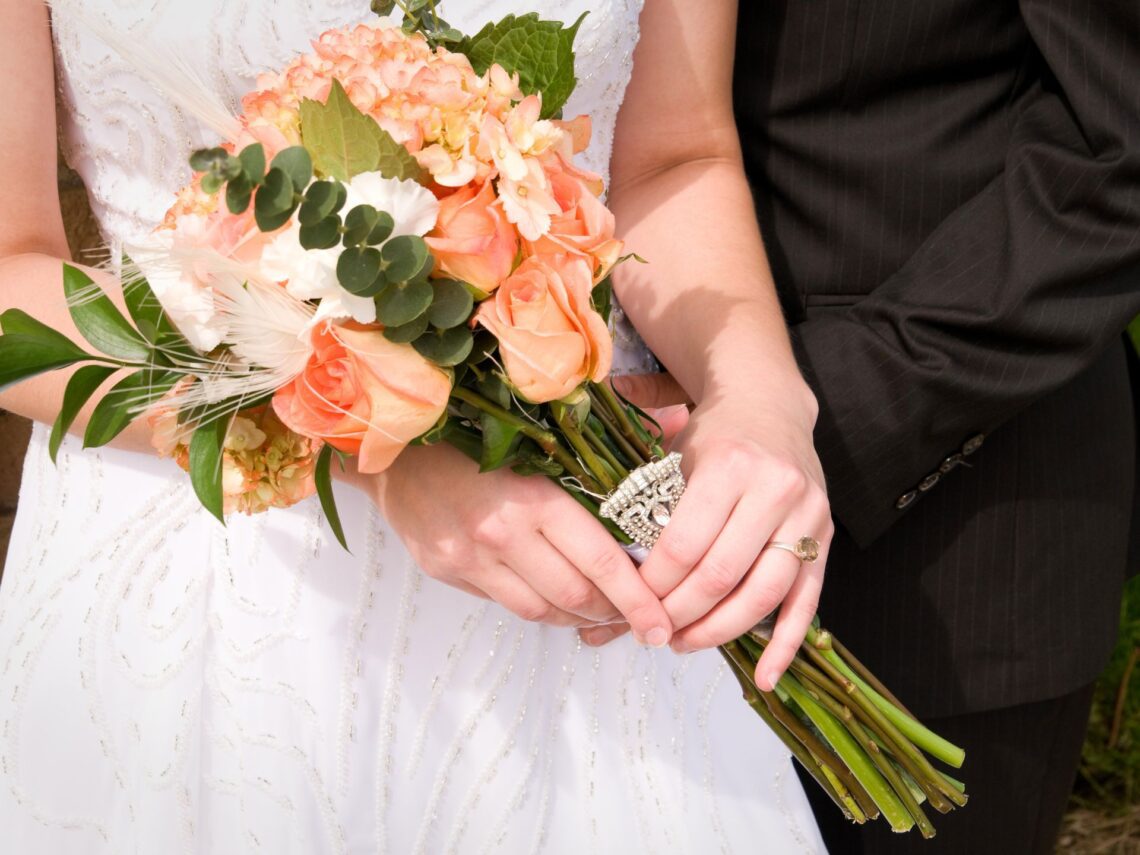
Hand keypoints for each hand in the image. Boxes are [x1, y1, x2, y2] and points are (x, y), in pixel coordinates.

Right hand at [366, 442, 672, 643]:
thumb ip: (601, 460)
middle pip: (575, 595)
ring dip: (580, 618)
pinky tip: (557, 599)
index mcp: (533, 495)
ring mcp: (469, 557)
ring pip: (542, 611)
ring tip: (602, 612)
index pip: (599, 561)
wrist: (397, 446)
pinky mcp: (447, 571)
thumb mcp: (540, 442)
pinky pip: (508, 605)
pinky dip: (542, 609)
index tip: (662, 624)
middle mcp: (500, 532)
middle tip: (639, 618)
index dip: (638, 600)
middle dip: (615, 614)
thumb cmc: (480, 436)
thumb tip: (673, 448)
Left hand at [583, 373, 832, 692]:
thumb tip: (610, 570)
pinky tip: (764, 677)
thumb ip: (652, 505)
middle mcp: (774, 490)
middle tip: (651, 633)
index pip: (684, 545)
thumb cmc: (713, 434)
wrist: (771, 405)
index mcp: (729, 465)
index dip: (654, 585)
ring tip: (685, 645)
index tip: (630, 605)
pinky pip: (807, 602)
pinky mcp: (825, 539)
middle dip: (680, 613)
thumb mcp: (675, 453)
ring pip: (763, 594)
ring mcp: (806, 517)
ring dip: (720, 631)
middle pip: (721, 575)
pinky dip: (785, 644)